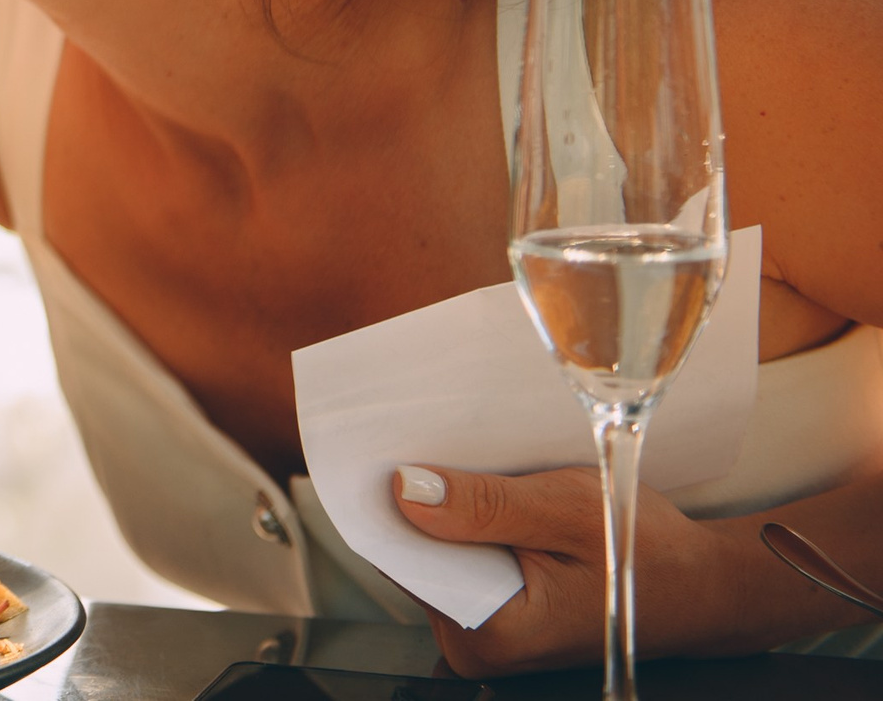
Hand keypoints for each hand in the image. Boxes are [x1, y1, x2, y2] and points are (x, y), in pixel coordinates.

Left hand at [394, 462, 776, 672]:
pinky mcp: (494, 615)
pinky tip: (491, 497)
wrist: (704, 587)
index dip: (395, 500)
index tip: (389, 450)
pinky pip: (459, 559)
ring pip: (436, 553)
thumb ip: (488, 506)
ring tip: (479, 472)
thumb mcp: (570, 511)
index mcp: (490, 634)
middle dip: (425, 501)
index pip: (404, 557)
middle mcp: (477, 646)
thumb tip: (406, 491)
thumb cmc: (652, 556)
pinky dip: (469, 524)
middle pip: (414, 554)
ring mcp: (483, 634)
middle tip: (444, 448)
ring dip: (450, 510)